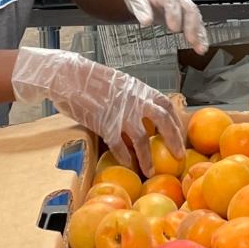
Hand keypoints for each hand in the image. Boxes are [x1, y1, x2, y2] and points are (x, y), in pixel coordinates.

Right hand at [11, 46, 182, 175]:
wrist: (68, 76)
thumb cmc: (91, 78)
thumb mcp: (120, 83)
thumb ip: (133, 96)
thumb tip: (143, 110)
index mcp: (140, 89)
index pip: (166, 105)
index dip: (176, 121)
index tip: (180, 133)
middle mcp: (135, 101)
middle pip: (163, 121)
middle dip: (174, 139)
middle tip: (179, 156)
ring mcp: (121, 113)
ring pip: (142, 139)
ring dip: (147, 158)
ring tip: (150, 171)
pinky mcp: (104, 125)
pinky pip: (118, 146)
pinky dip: (124, 156)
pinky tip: (128, 164)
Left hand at [122, 0, 209, 54]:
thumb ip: (141, 9)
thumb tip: (146, 21)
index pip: (171, 2)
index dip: (174, 15)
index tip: (174, 28)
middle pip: (189, 10)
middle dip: (192, 26)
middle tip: (191, 40)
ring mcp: (184, 5)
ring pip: (196, 17)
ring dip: (199, 33)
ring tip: (201, 48)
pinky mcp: (186, 14)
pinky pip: (196, 24)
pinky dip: (200, 36)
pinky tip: (201, 46)